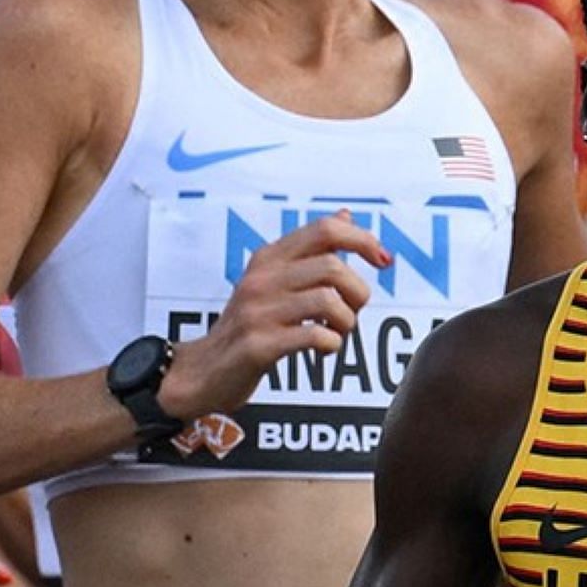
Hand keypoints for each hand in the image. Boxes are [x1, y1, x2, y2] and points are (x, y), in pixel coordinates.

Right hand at [158, 213, 389, 419]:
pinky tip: (322, 349)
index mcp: (269, 257)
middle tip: (351, 313)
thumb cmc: (248, 326)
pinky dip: (331, 344)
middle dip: (358, 293)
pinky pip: (315, 335)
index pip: (325, 230)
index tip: (384, 261)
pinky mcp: (258, 344)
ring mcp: (258, 310)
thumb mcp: (274, 279)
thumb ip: (309, 251)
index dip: (363, 240)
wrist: (203, 371)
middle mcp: (262, 278)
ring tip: (335, 333)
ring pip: (329, 301)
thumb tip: (346, 215)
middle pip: (333, 267)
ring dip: (346, 322)